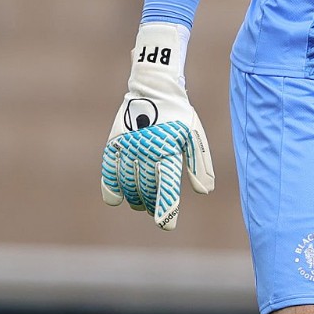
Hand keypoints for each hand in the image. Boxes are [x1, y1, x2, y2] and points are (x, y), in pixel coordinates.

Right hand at [101, 23, 214, 230]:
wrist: (154, 88)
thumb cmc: (179, 116)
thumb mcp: (195, 136)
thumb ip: (200, 164)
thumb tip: (204, 192)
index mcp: (170, 150)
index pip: (167, 186)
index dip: (166, 208)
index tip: (167, 225)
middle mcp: (147, 150)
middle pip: (147, 188)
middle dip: (153, 205)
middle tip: (157, 212)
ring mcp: (128, 147)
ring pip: (129, 183)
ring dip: (135, 198)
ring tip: (141, 205)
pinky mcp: (114, 143)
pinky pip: (110, 170)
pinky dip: (112, 187)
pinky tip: (116, 200)